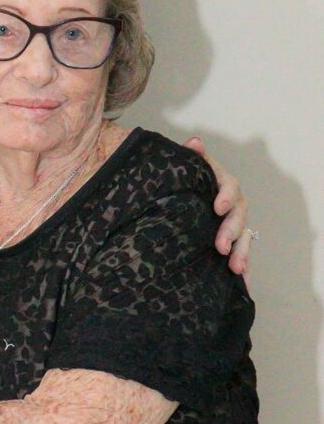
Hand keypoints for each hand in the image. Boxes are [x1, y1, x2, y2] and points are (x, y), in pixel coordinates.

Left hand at [183, 137, 252, 275]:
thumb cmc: (184, 181)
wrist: (180, 196)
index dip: (226, 196)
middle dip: (231, 232)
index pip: (229, 186)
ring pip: (243, 237)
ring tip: (235, 268)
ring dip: (241, 252)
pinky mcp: (231, 241)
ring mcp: (234, 223)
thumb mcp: (185, 168)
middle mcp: (232, 203)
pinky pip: (241, 253)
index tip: (218, 208)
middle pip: (238, 216)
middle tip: (220, 246)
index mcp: (222, 183)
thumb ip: (190, 157)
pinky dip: (243, 267)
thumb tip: (194, 142)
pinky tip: (242, 281)